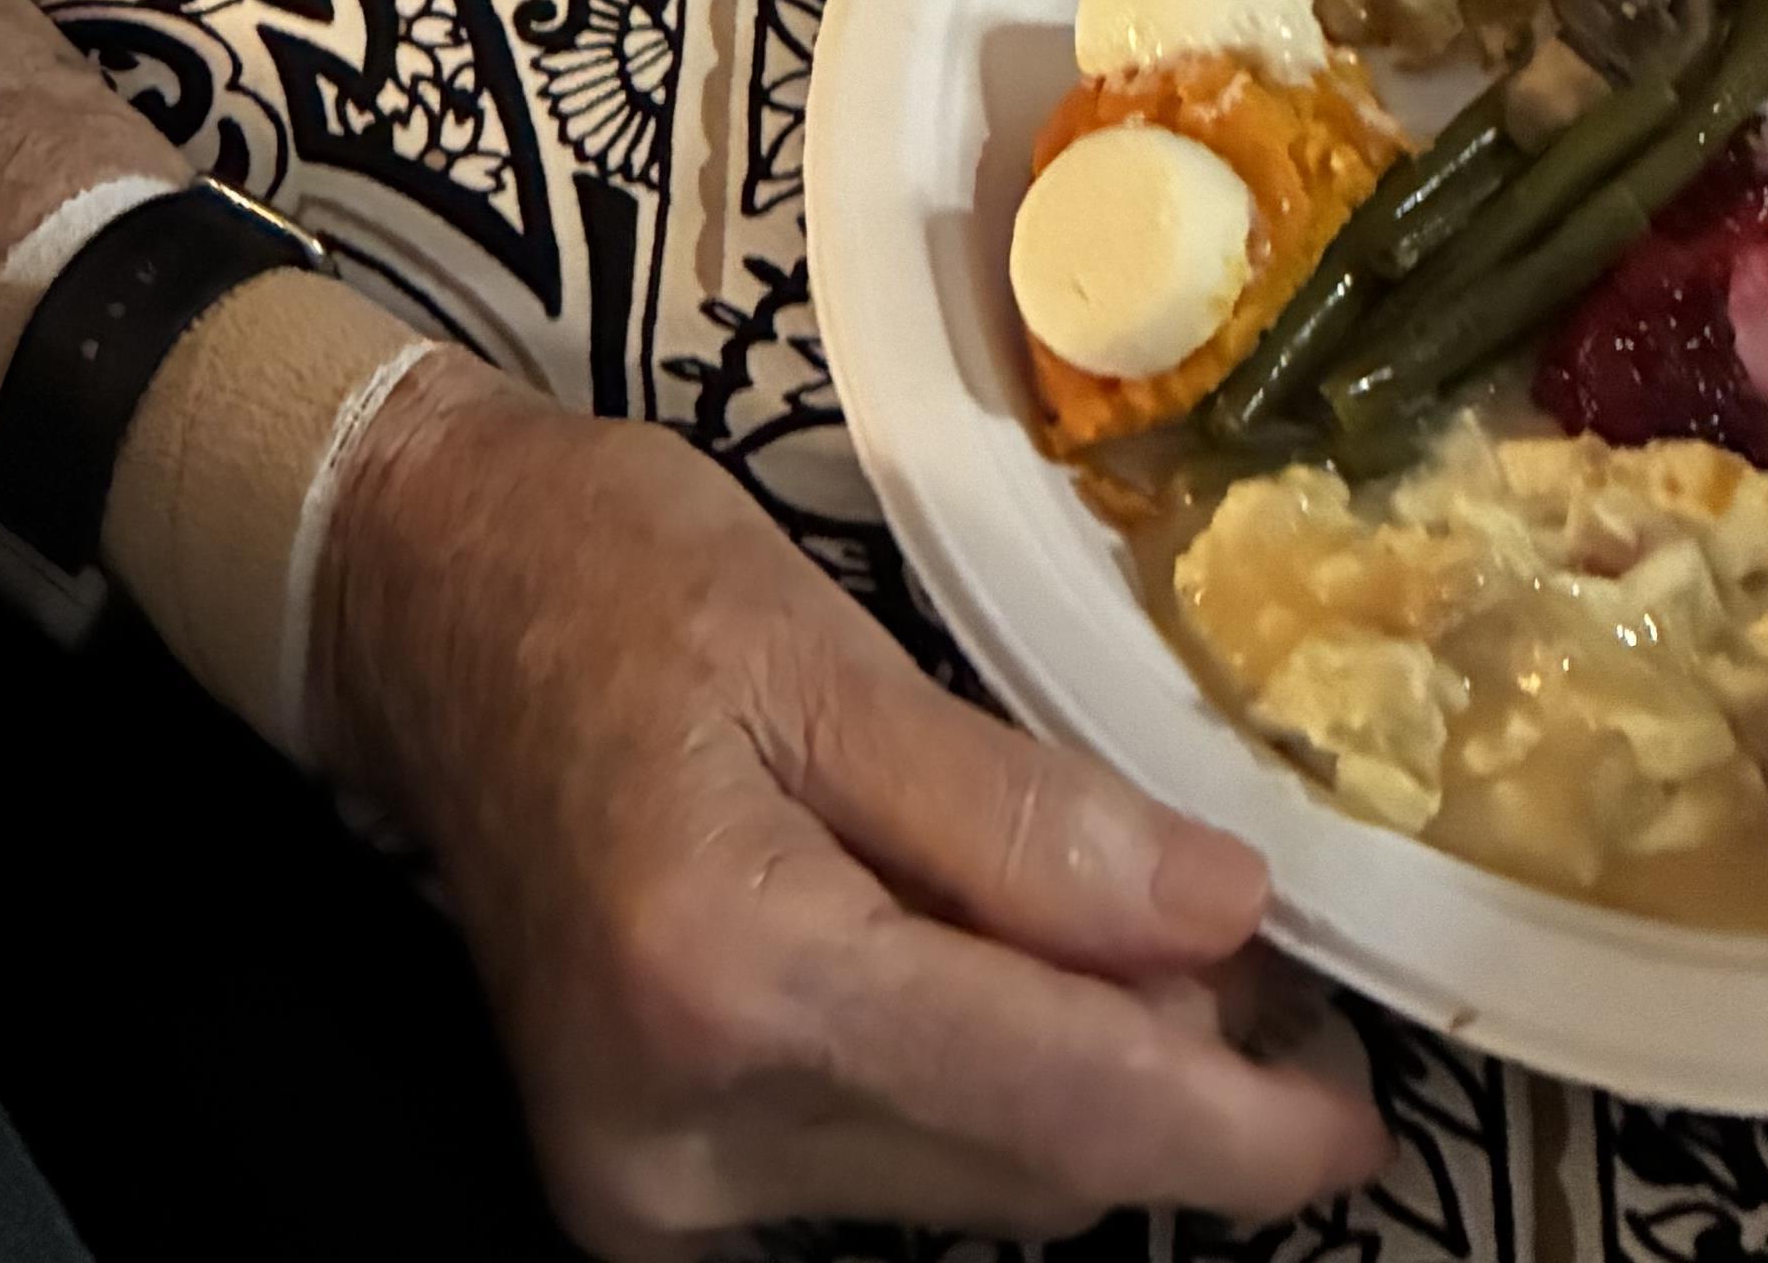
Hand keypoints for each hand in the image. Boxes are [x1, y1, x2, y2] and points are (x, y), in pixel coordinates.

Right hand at [312, 360, 1386, 1255]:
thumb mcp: (821, 645)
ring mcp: (651, 1184)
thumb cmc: (609, 576)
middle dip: (1170, 1091)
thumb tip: (1225, 919)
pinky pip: (876, 1174)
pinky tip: (1001, 986)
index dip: (1235, 1124)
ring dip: (1076, 1092)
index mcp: (731, 970)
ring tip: (1147, 964)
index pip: (1053, 1099)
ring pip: (962, 1186)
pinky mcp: (642, 1191)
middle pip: (1020, 1165)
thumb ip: (1018, 812)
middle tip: (1272, 988)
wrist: (412, 603)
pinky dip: (969, 1095)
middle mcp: (684, 1126)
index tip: (1355, 1106)